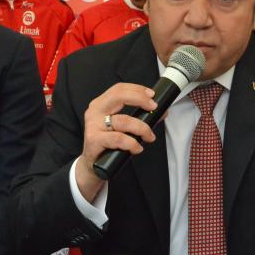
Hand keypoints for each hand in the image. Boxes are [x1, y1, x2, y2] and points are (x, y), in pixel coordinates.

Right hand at [74, 83, 156, 201]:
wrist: (93, 165)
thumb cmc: (108, 143)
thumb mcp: (122, 127)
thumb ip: (140, 117)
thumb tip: (161, 112)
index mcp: (101, 104)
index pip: (119, 88)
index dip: (137, 89)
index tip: (152, 95)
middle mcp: (95, 111)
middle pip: (119, 96)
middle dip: (140, 99)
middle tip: (153, 107)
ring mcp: (93, 125)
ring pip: (123, 121)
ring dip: (142, 128)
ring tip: (149, 136)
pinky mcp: (94, 140)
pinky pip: (118, 139)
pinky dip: (132, 143)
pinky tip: (137, 148)